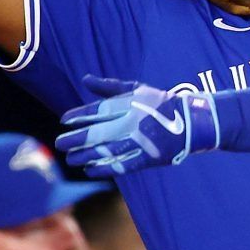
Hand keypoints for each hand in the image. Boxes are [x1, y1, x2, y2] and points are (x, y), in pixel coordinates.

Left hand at [57, 78, 220, 176]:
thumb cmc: (160, 103)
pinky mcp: (150, 157)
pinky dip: (106, 168)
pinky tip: (90, 170)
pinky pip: (124, 165)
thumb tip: (85, 79)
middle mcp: (133, 122)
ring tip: (70, 160)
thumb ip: (109, 87)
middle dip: (77, 138)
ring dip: (87, 155)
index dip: (80, 115)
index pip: (99, 110)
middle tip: (59, 144)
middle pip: (100, 132)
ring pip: (108, 150)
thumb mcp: (136, 89)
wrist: (191, 121)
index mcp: (129, 104)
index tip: (63, 120)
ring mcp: (142, 141)